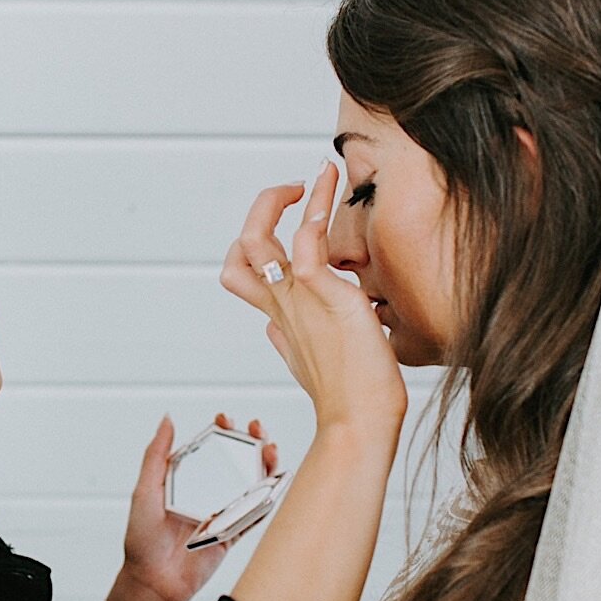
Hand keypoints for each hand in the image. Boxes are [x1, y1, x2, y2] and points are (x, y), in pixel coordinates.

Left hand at [110, 412, 277, 600]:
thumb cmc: (142, 539)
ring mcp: (224, 514)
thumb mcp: (145, 490)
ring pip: (253, 484)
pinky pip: (257, 514)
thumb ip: (156, 455)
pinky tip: (276, 481)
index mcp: (188, 481)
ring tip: (270, 448)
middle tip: (256, 428)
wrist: (153, 581)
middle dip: (251, 442)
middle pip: (238, 462)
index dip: (222, 431)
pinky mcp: (234, 535)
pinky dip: (269, 498)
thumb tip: (167, 419)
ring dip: (265, 464)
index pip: (211, 449)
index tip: (225, 419)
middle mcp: (208, 494)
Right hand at [220, 162, 406, 435]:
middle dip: (260, 211)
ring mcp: (297, 299)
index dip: (253, 243)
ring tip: (315, 176)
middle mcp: (281, 305)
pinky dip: (315, 208)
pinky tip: (331, 187)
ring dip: (279, 199)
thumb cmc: (349, 399)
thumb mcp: (311, 364)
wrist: (360, 423)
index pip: (244, 273)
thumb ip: (289, 341)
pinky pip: (306, 241)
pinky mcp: (323, 295)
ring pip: (256, 240)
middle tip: (294, 191)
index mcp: (281, 317)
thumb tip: (273, 331)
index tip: (288, 225)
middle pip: (241, 250)